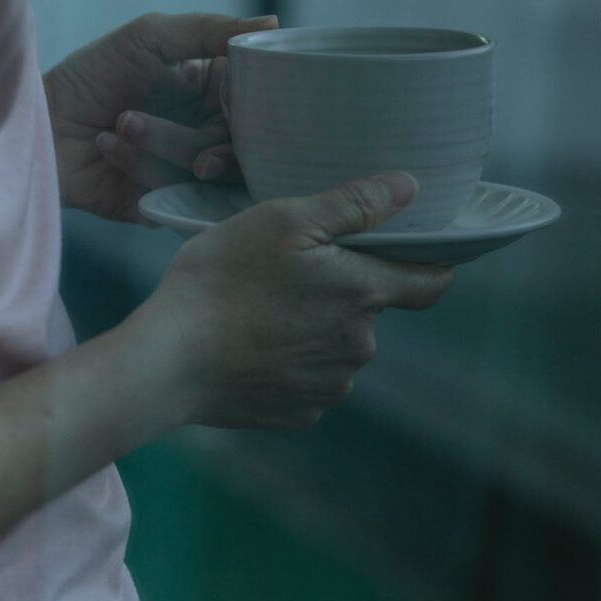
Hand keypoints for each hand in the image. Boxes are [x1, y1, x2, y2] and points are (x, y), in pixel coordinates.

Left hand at [44, 11, 276, 222]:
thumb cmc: (90, 74)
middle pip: (242, 148)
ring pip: (208, 174)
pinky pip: (174, 199)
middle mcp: (208, 136)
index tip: (237, 101)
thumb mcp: (149, 36)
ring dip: (157, 143)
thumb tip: (274, 23)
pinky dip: (137, 168)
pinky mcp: (160, 206)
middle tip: (152, 121)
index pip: (259, 106)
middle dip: (200, 135)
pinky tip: (106, 148)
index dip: (258, 107)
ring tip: (117, 124)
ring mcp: (186, 175)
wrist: (40, 122)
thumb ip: (209, 30)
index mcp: (215, 96)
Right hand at [129, 173, 453, 429]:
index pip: (431, 282)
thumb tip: (409, 188)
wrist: (169, 362)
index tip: (408, 253)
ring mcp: (329, 385)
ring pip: (335, 348)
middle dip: (339, 293)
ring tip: (257, 313)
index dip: (429, 264)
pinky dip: (285, 364)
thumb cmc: (220, 281)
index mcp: (364, 293)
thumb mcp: (281, 221)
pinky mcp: (298, 412)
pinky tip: (248, 348)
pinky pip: (305, 381)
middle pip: (369, 312)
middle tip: (284, 275)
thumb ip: (351, 204)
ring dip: (310, 330)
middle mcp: (359, 346)